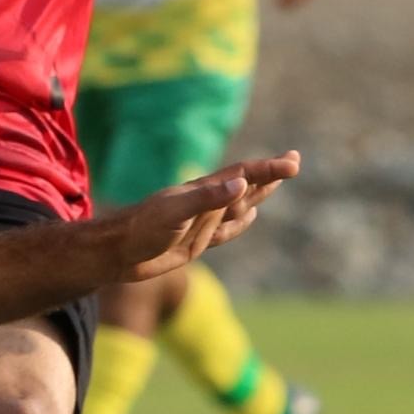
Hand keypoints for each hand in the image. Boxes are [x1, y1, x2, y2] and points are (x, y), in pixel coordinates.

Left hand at [106, 152, 301, 282]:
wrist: (119, 252)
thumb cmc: (143, 229)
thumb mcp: (176, 212)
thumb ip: (207, 199)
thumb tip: (241, 184)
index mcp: (203, 191)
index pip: (244, 175)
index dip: (269, 168)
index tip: (293, 162)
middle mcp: (206, 203)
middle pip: (246, 185)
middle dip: (270, 175)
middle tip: (294, 161)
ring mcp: (202, 222)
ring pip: (240, 206)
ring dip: (259, 193)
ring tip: (275, 182)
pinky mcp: (197, 241)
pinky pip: (228, 229)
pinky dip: (243, 222)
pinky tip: (251, 215)